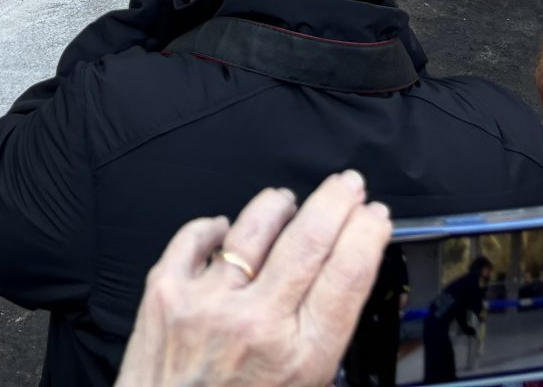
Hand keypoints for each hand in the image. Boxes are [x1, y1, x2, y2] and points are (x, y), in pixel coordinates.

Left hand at [113, 173, 392, 386]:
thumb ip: (322, 335)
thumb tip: (344, 276)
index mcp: (302, 357)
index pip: (348, 276)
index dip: (368, 235)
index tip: (375, 216)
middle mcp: (258, 324)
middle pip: (310, 240)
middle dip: (336, 201)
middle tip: (347, 184)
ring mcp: (209, 303)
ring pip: (254, 225)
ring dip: (278, 204)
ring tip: (287, 201)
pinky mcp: (167, 291)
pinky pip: (197, 236)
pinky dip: (215, 226)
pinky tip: (226, 228)